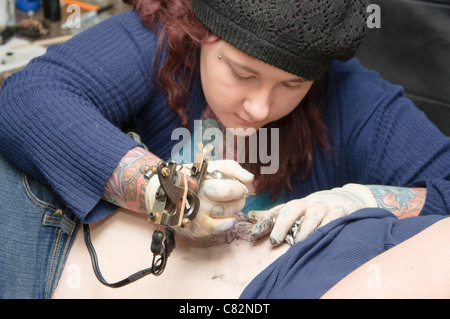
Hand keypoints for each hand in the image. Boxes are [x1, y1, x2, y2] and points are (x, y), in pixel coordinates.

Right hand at [147, 160, 253, 242]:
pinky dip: (227, 222)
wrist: (164, 193)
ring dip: (233, 209)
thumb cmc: (193, 177)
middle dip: (239, 199)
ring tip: (225, 202)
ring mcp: (197, 218)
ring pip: (230, 217)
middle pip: (233, 206)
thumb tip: (250, 179)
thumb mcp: (210, 166)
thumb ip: (232, 169)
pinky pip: (221, 229)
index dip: (239, 188)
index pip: (230, 190)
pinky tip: (224, 215)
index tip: (238, 186)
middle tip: (234, 194)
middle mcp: (197, 201)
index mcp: (201, 182)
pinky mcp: (197, 230)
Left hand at [248, 184, 376, 244]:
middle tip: (275, 240)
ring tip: (298, 242)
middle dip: (282, 224)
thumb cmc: (311, 210)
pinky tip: (323, 235)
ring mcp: (325, 207)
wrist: (343, 200)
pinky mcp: (341, 212)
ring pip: (313, 215)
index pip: (277, 212)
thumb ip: (273, 215)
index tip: (254, 233)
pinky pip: (334, 218)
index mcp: (295, 205)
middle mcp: (308, 205)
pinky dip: (329, 226)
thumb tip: (248, 216)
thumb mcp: (293, 211)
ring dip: (305, 228)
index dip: (264, 221)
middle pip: (292, 209)